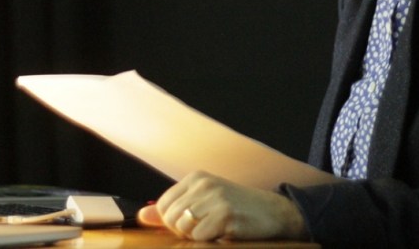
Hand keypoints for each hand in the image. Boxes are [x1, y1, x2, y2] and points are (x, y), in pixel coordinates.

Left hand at [137, 170, 306, 240]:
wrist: (275, 212)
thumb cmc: (239, 209)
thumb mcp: (204, 204)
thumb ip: (174, 209)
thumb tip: (143, 216)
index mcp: (196, 178)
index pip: (163, 205)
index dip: (173, 222)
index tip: (193, 224)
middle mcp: (204, 184)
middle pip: (171, 218)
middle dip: (184, 231)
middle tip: (208, 228)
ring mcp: (215, 198)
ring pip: (183, 228)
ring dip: (197, 236)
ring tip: (215, 229)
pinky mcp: (225, 214)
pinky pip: (200, 237)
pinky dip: (209, 240)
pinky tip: (224, 233)